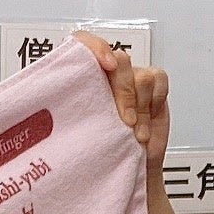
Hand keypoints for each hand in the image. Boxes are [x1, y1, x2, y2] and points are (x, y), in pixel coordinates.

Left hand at [74, 32, 169, 171]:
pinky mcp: (151, 87)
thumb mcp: (74, 133)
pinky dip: (155, 102)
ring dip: (140, 107)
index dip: (96, 47)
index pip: (84, 43)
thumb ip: (69, 111)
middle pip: (119, 60)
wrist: (125, 170)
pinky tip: (146, 124)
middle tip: (125, 122)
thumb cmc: (96, 155)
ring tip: (136, 134)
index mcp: (80, 78)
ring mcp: (129, 80)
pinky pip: (158, 78)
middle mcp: (106, 75)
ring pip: (140, 75)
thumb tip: (55, 107)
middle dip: (124, 93)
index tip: (106, 66)